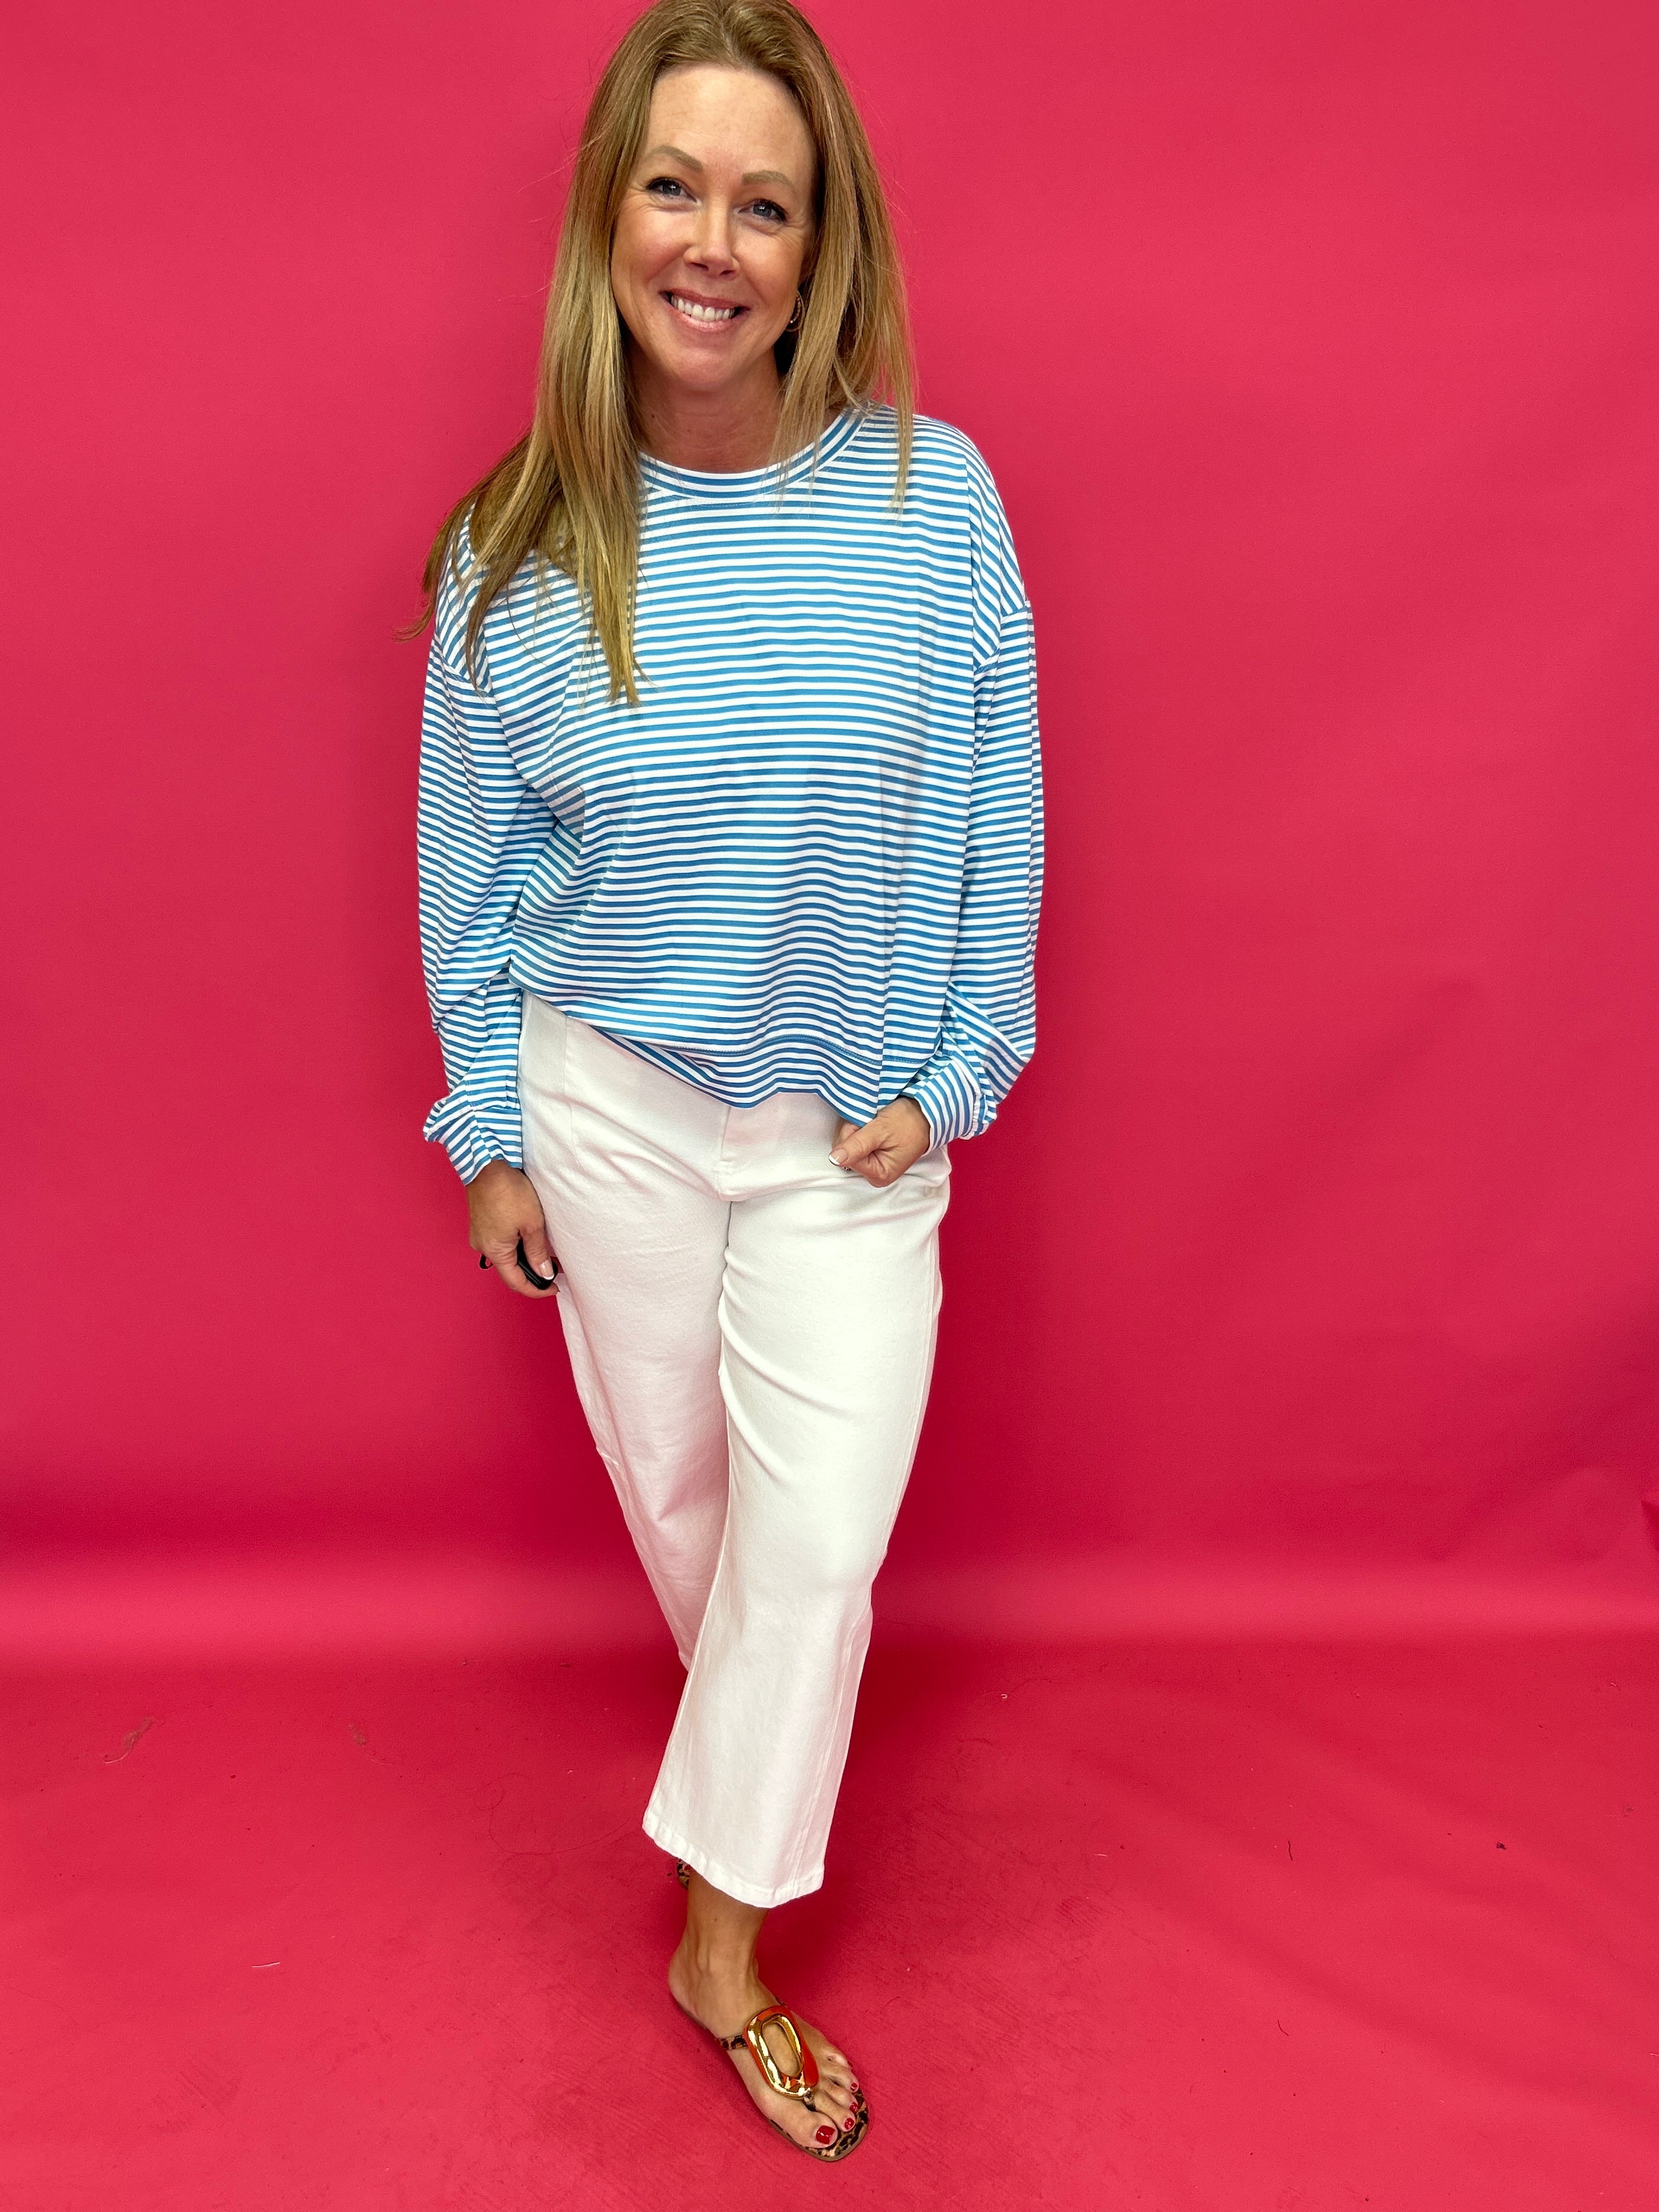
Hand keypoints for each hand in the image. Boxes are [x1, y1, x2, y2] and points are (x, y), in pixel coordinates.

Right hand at [467, 1160, 558, 1296]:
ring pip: (505, 1256)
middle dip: (532, 1274)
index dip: (536, 1289)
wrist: (487, 1165)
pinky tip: (528, 1239)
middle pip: (509, 1271)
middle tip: (554, 1271)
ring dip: (524, 1259)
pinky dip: (515, 1247)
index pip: (516, 1282)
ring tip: (545, 1254)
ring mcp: (479, 1235)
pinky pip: (499, 1243)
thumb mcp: (532, 1224)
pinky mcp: (480, 1224)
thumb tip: (544, 1274)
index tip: (553, 1287)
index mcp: (495, 1251)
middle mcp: (483, 1247)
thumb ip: (537, 1252)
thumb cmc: (508, 1191)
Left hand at [830, 1096, 933, 1186]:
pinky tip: (872, 1124)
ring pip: (845, 1144)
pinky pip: (852, 1141)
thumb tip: (834, 1159)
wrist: (925, 1113)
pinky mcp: (869, 1154)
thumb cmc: (908, 1122)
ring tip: (875, 1122)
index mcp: (879, 1174)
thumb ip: (857, 1145)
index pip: (847, 1156)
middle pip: (844, 1151)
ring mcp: (870, 1164)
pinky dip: (858, 1128)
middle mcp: (873, 1174)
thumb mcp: (881, 1131)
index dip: (852, 1135)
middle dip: (853, 1132)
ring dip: (855, 1128)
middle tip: (873, 1122)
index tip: (869, 1125)